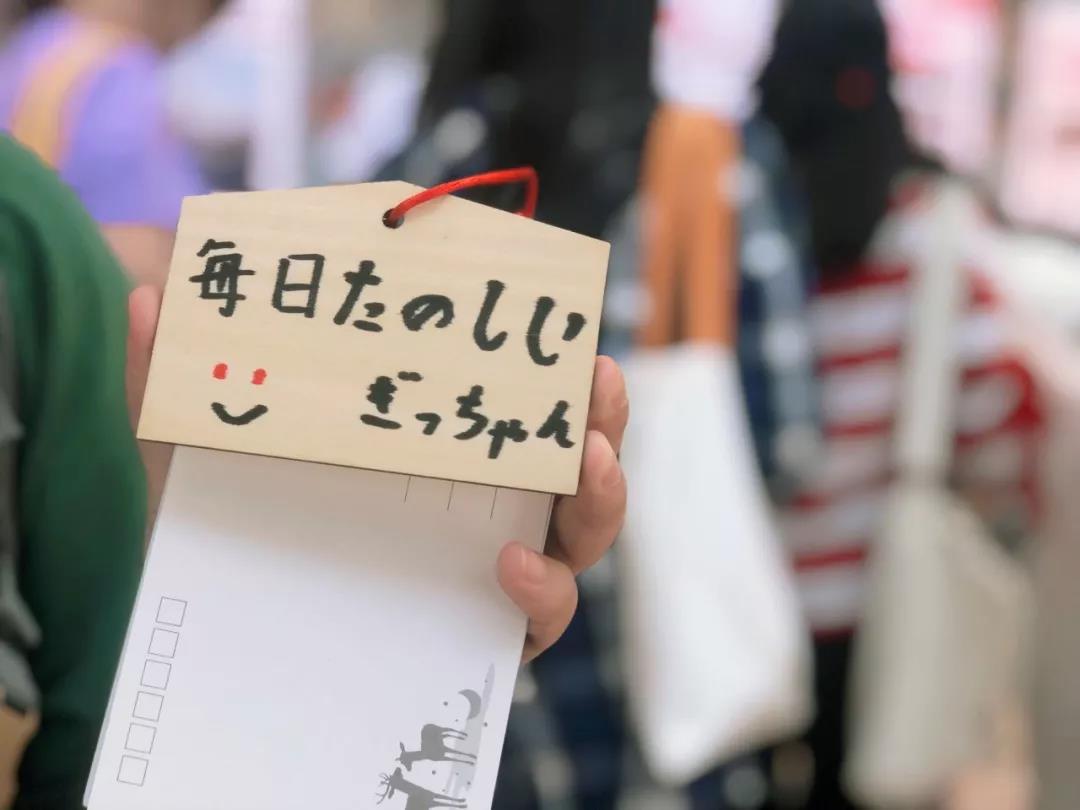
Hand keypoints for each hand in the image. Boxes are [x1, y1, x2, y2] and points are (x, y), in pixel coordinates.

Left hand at [125, 286, 627, 662]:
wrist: (226, 628)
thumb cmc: (240, 522)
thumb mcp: (208, 450)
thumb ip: (178, 382)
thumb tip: (148, 298)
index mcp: (440, 444)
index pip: (517, 398)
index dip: (553, 364)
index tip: (568, 329)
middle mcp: (482, 501)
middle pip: (571, 458)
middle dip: (600, 416)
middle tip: (597, 379)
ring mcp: (495, 567)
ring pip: (581, 536)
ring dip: (605, 496)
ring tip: (592, 461)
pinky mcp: (487, 632)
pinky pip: (541, 616)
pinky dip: (544, 591)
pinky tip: (511, 565)